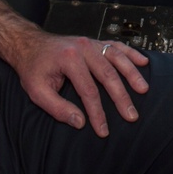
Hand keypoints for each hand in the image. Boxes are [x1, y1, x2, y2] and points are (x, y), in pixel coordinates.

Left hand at [10, 32, 149, 136]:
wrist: (29, 44)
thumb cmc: (33, 68)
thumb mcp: (37, 91)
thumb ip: (57, 108)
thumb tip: (80, 122)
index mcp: (68, 59)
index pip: (88, 91)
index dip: (98, 113)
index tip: (104, 130)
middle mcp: (82, 48)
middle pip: (107, 75)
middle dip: (121, 98)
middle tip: (132, 116)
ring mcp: (90, 43)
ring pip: (117, 58)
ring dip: (132, 74)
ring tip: (143, 90)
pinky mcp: (94, 42)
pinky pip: (116, 46)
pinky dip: (131, 53)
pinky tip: (143, 62)